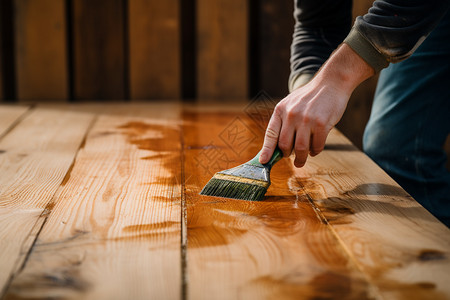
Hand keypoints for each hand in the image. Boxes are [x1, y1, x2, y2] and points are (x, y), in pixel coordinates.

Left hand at [259, 44, 374, 166]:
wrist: (331, 83)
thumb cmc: (310, 97)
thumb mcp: (291, 104)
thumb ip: (284, 122)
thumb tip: (277, 147)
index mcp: (281, 110)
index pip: (270, 133)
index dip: (267, 150)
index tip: (264, 161)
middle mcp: (291, 114)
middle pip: (285, 145)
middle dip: (286, 156)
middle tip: (290, 158)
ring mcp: (306, 119)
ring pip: (300, 148)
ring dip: (301, 158)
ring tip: (301, 161)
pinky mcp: (321, 123)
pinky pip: (316, 146)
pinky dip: (315, 151)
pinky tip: (314, 150)